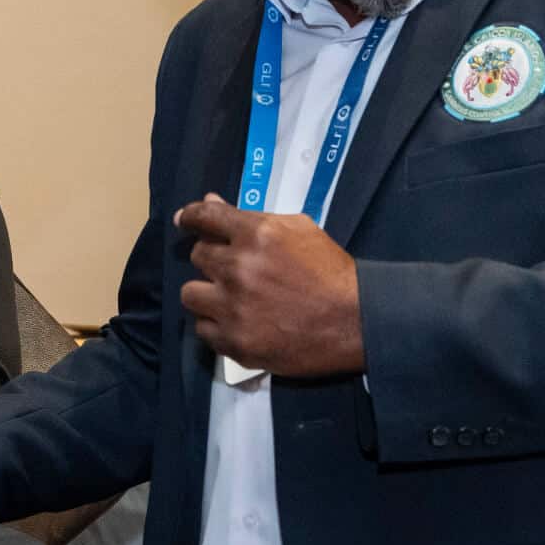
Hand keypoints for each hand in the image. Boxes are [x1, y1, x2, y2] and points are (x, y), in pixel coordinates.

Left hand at [175, 192, 364, 375]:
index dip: (190, 217)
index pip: (203, 217)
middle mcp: (238, 269)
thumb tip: (210, 202)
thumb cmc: (331, 271)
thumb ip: (252, 217)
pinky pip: (202, 329)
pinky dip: (216, 325)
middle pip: (197, 256)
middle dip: (213, 260)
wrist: (359, 322)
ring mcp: (234, 308)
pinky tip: (238, 322)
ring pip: (190, 294)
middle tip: (233, 269)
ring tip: (229, 298)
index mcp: (255, 235)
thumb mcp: (299, 230)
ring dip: (206, 294)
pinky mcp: (236, 342)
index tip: (184, 221)